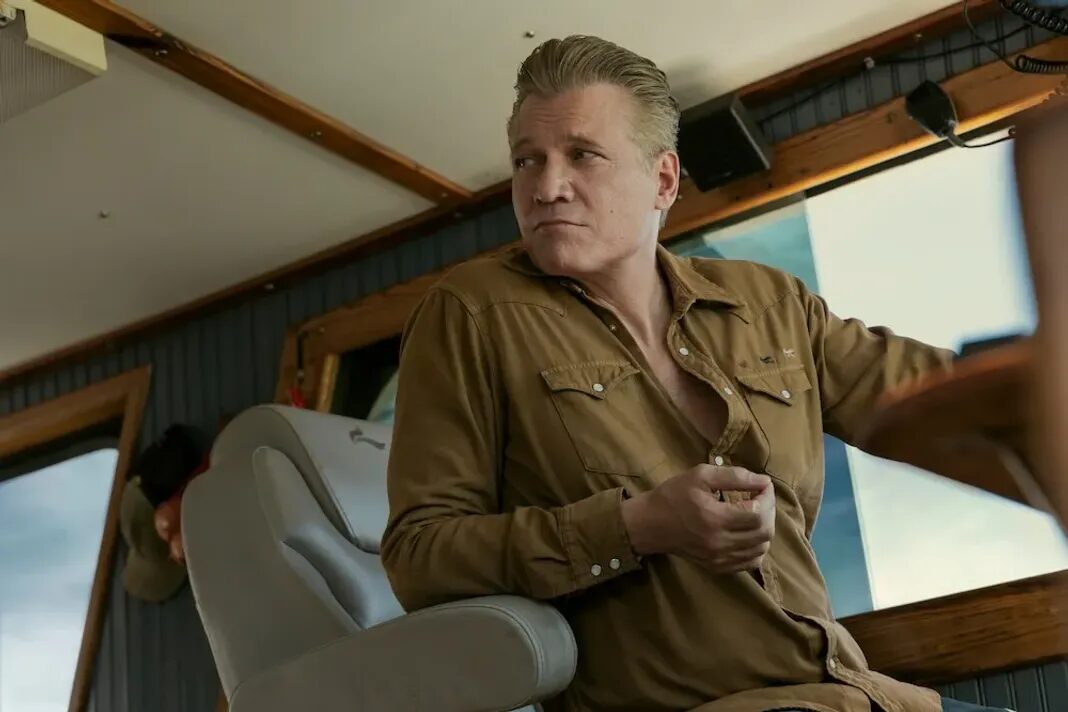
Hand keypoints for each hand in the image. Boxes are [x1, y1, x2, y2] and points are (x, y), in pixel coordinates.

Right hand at [621, 465, 774, 573]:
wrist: (650, 524)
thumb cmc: (673, 495)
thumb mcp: (700, 476)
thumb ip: (734, 476)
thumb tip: (764, 482)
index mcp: (714, 518)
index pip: (758, 512)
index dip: (767, 497)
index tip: (763, 485)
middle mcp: (719, 542)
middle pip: (764, 533)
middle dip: (769, 512)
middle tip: (761, 498)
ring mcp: (719, 558)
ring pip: (761, 549)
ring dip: (765, 529)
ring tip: (756, 514)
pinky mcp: (717, 567)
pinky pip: (750, 563)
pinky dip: (757, 548)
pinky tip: (749, 534)